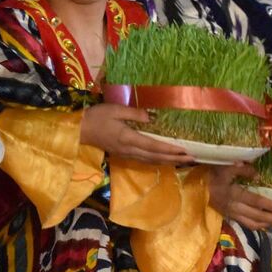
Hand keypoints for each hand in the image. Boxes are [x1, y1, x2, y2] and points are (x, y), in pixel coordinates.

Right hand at [80, 104, 195, 164]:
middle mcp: (129, 149)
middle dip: (174, 158)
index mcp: (128, 138)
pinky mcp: (123, 154)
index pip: (154, 146)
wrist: (79, 130)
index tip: (185, 150)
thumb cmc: (96, 117)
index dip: (170, 149)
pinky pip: (144, 160)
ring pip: (151, 161)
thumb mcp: (115, 110)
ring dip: (168, 162)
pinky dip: (157, 161)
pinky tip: (164, 160)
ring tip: (182, 161)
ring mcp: (126, 154)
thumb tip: (151, 117)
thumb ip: (134, 113)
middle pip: (155, 157)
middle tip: (192, 158)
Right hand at [207, 163, 271, 228]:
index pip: (256, 202)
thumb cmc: (211, 174)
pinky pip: (245, 223)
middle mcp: (233, 207)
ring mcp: (231, 213)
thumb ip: (242, 169)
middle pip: (256, 216)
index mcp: (233, 194)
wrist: (194, 186)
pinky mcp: (229, 216)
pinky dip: (256, 225)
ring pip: (251, 223)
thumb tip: (258, 175)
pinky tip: (263, 222)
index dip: (270, 206)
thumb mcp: (225, 167)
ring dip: (265, 223)